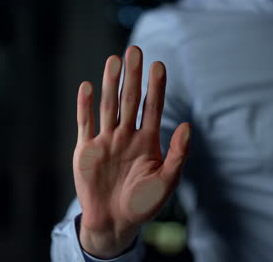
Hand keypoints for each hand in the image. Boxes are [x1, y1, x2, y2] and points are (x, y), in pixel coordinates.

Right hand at [73, 46, 190, 258]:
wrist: (114, 222)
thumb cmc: (143, 205)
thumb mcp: (167, 182)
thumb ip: (177, 154)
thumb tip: (188, 127)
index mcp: (147, 141)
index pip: (153, 108)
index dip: (156, 87)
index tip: (159, 65)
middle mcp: (126, 136)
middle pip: (130, 100)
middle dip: (132, 76)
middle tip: (135, 50)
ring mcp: (106, 141)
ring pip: (109, 106)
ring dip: (110, 84)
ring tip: (114, 60)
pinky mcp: (86, 150)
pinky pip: (85, 124)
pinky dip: (85, 106)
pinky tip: (87, 87)